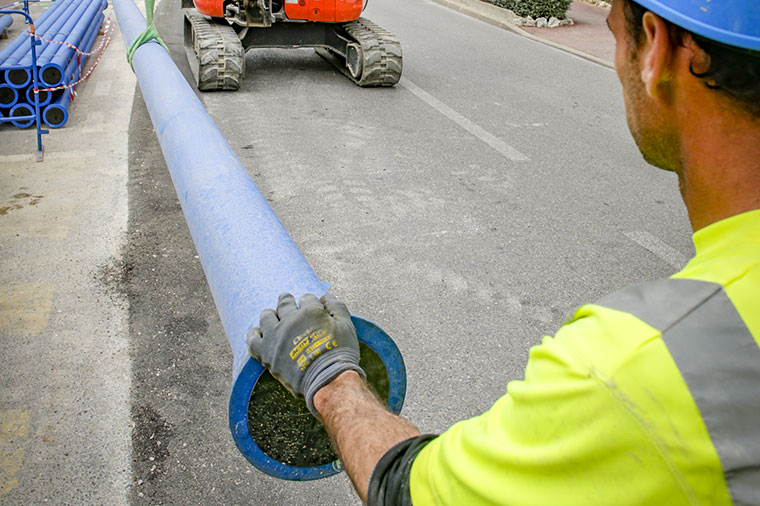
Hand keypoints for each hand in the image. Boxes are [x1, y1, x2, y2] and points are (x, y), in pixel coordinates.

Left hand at [246, 293, 365, 416]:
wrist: (328, 381)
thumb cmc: (340, 354)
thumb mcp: (347, 326)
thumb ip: (336, 306)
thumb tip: (325, 297)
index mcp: (310, 311)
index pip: (307, 298)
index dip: (311, 303)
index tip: (313, 310)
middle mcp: (289, 320)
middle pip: (285, 303)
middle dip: (289, 303)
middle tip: (290, 306)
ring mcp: (275, 336)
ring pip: (266, 316)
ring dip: (271, 315)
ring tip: (275, 318)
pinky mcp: (266, 353)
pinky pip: (252, 339)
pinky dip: (254, 334)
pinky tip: (258, 333)